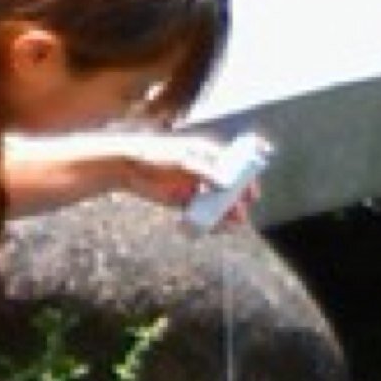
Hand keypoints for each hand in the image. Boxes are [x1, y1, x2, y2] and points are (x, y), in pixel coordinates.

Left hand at [118, 134, 259, 221]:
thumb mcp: (183, 160)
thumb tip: (225, 183)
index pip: (237, 166)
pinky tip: (215, 228)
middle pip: (229, 188)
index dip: (247, 180)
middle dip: (237, 202)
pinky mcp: (183, 200)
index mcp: (209, 153)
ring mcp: (194, 186)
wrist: (129, 167)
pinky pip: (201, 212)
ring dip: (226, 214)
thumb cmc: (157, 155)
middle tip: (241, 214)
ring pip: (216, 202)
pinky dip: (209, 220)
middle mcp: (205, 170)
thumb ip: (204, 170)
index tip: (252, 194)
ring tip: (231, 225)